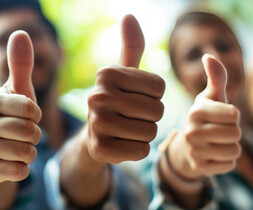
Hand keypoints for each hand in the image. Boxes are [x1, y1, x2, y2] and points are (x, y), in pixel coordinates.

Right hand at [0, 31, 41, 182]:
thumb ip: (21, 64)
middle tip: (26, 132)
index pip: (30, 108)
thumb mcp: (21, 89)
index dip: (37, 114)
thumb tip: (20, 32)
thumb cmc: (15, 113)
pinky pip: (18, 172)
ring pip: (26, 153)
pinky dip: (24, 167)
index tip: (30, 114)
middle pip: (29, 132)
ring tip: (21, 145)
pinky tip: (14, 161)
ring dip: (32, 151)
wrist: (2, 145)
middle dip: (36, 134)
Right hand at [85, 14, 164, 163]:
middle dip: (151, 116)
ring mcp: (97, 124)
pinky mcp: (100, 149)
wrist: (94, 136)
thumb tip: (129, 15)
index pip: (159, 87)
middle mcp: (97, 96)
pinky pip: (142, 150)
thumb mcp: (124, 74)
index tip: (135, 97)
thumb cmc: (116, 101)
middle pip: (157, 110)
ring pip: (151, 131)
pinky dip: (138, 150)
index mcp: (106, 74)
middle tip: (132, 117)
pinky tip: (122, 144)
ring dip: (145, 133)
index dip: (154, 96)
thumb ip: (131, 46)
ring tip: (127, 129)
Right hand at [169, 54, 241, 179]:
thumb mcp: (211, 97)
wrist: (187, 146)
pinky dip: (226, 161)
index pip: (234, 115)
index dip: (233, 116)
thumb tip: (208, 56)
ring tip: (217, 143)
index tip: (221, 116)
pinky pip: (229, 165)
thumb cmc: (206, 117)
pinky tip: (214, 155)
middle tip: (219, 131)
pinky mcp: (198, 168)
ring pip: (235, 151)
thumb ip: (216, 77)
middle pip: (236, 134)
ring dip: (231, 147)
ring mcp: (194, 151)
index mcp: (195, 111)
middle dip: (233, 132)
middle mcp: (191, 131)